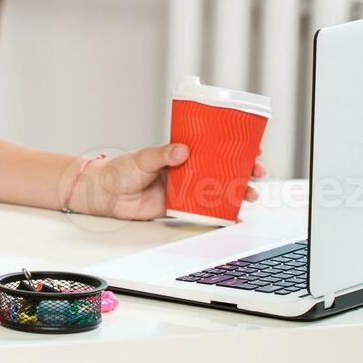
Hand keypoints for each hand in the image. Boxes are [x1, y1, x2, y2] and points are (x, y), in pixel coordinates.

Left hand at [70, 144, 267, 219]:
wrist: (105, 195)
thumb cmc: (120, 170)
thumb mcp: (142, 158)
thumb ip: (163, 154)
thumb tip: (182, 150)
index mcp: (179, 153)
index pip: (211, 147)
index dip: (233, 147)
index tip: (252, 146)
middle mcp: (186, 170)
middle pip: (222, 169)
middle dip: (243, 170)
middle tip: (257, 171)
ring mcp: (185, 189)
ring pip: (218, 189)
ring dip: (237, 191)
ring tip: (250, 194)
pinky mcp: (180, 207)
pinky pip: (205, 210)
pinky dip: (222, 213)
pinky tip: (235, 215)